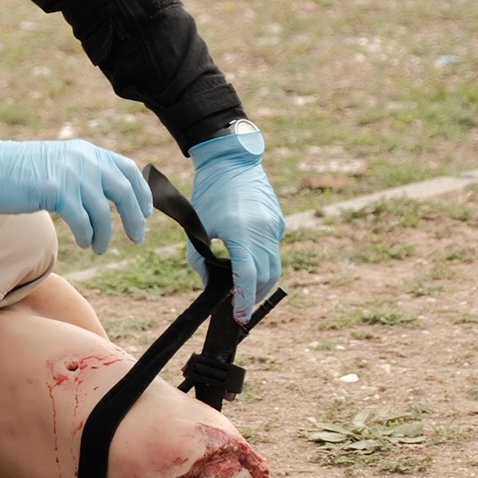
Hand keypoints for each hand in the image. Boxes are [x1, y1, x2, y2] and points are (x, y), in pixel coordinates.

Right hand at [0, 138, 151, 253]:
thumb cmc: (19, 172)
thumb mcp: (59, 163)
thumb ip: (83, 173)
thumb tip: (106, 196)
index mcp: (87, 151)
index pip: (127, 169)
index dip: (141, 192)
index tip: (146, 213)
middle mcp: (84, 159)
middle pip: (123, 191)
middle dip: (134, 217)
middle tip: (136, 237)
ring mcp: (71, 174)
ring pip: (103, 212)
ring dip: (105, 234)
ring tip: (100, 247)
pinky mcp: (57, 190)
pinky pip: (82, 221)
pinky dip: (87, 235)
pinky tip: (84, 243)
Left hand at [187, 127, 284, 323]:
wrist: (231, 161)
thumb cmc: (209, 192)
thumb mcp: (198, 227)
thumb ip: (200, 258)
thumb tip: (208, 284)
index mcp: (242, 232)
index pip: (248, 276)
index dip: (244, 300)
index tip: (238, 316)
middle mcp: (264, 231)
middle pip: (266, 277)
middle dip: (253, 297)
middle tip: (238, 309)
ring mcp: (275, 227)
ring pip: (275, 266)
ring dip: (261, 283)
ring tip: (245, 293)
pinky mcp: (279, 222)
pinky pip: (273, 250)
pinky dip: (263, 263)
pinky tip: (249, 265)